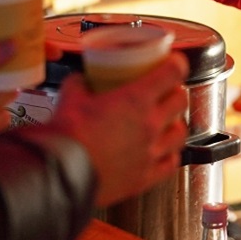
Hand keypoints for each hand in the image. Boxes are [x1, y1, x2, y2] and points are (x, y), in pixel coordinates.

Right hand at [45, 54, 188, 206]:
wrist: (60, 174)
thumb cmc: (66, 138)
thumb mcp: (71, 97)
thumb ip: (80, 84)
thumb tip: (81, 80)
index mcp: (136, 99)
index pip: (173, 72)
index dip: (177, 63)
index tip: (174, 63)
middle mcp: (150, 124)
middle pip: (181, 100)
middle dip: (175, 93)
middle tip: (166, 93)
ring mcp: (151, 152)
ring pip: (181, 133)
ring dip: (175, 124)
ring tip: (165, 123)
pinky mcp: (145, 177)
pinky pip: (171, 164)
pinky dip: (169, 156)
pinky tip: (162, 153)